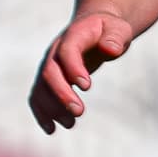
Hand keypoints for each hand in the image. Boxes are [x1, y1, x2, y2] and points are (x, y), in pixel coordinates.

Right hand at [32, 12, 135, 129]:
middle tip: (79, 112)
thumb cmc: (110, 29)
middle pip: (49, 72)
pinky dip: (41, 113)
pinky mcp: (49, 79)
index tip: (87, 87)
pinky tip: (51, 129)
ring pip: (42, 87)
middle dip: (61, 94)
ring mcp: (49, 65)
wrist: (95, 27)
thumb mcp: (119, 29)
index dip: (73, 68)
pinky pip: (38, 96)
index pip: (67, 51)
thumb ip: (116, 38)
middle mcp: (55, 51)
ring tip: (71, 123)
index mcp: (73, 35)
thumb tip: (111, 50)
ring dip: (52, 107)